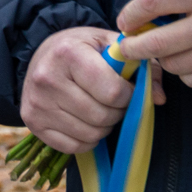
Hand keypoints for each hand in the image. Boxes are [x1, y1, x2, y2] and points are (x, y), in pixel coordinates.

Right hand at [19, 25, 156, 154]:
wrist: (41, 55)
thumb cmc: (82, 49)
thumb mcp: (110, 45)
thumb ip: (141, 66)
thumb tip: (159, 98)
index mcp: (68, 53)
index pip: (112, 91)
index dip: (129, 95)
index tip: (127, 89)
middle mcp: (47, 78)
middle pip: (102, 116)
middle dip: (117, 112)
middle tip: (114, 101)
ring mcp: (37, 104)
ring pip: (90, 134)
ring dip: (104, 126)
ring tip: (100, 109)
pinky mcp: (32, 123)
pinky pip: (75, 146)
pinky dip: (87, 139)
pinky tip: (85, 121)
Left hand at [114, 0, 191, 90]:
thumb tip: (146, 3)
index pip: (152, 2)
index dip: (130, 13)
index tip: (124, 20)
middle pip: (154, 43)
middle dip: (133, 46)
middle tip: (126, 46)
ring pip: (172, 65)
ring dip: (164, 59)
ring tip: (168, 49)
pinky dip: (187, 73)